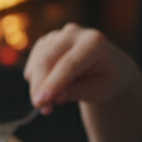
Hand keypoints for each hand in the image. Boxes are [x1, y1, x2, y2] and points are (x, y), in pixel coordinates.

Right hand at [23, 23, 141, 111]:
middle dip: (39, 85)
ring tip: (51, 102)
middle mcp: (74, 33)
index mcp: (95, 42)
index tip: (40, 102)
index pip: (69, 63)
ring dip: (38, 85)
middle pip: (47, 60)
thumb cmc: (107, 79)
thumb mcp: (100, 91)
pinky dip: (36, 79)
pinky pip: (33, 63)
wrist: (108, 66)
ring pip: (37, 62)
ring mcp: (57, 35)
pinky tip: (50, 87)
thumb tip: (54, 97)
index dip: (53, 83)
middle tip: (41, 108)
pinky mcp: (45, 42)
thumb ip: (78, 92)